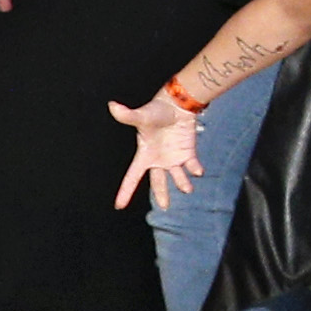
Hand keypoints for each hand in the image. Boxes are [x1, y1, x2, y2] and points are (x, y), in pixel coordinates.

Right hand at [108, 90, 205, 210]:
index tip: (119, 206)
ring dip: (182, 184)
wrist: (176, 104)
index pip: (132, 176)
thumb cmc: (156, 110)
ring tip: (187, 189)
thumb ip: (128, 115)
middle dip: (161, 195)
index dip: (125, 191)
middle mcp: (158, 160)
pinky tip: (198, 172)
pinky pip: (191, 165)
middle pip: (158, 182)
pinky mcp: (187, 152)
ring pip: (177, 176)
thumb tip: (112, 105)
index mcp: (145, 155)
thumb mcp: (141, 116)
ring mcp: (173, 157)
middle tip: (165, 207)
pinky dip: (195, 169)